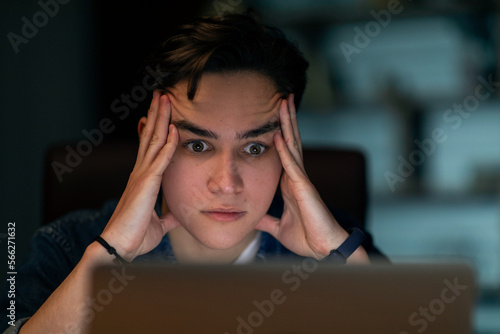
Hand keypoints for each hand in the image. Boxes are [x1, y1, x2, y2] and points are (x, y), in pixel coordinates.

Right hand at [100, 91, 179, 260]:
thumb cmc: (135, 236)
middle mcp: (140, 173)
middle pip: (149, 137)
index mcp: (142, 180)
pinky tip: (174, 129)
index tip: (157, 113)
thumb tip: (176, 214)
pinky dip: (168, 143)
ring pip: (153, 141)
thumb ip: (168, 215)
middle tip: (161, 94)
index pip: (149, 148)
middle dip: (156, 114)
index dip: (153, 129)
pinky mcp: (146, 184)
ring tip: (165, 98)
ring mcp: (142, 176)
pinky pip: (161, 160)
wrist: (120, 248)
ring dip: (160, 118)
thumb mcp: (158, 224)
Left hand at [256, 95, 350, 259]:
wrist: (323, 250)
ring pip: (293, 146)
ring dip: (287, 124)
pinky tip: (278, 135)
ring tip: (284, 102)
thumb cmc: (306, 237)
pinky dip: (284, 150)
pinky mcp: (304, 188)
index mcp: (290, 183)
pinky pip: (292, 166)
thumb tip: (252, 219)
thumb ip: (266, 220)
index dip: (281, 132)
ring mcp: (301, 180)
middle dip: (286, 119)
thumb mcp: (278, 227)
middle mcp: (296, 177)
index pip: (284, 151)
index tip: (275, 115)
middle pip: (291, 141)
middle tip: (282, 97)